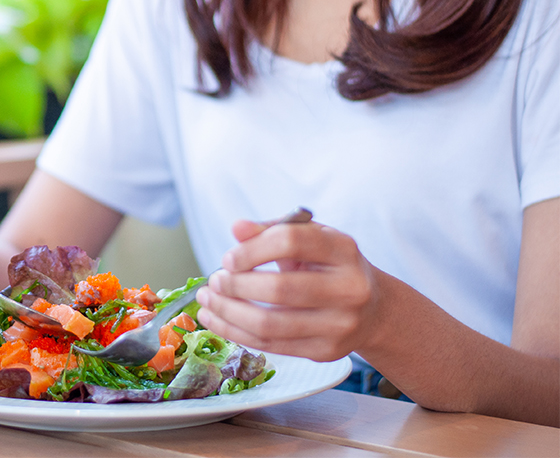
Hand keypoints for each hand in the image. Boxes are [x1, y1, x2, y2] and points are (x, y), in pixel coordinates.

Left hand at [194, 217, 381, 361]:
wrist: (372, 310)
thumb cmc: (329, 267)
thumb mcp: (310, 239)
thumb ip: (272, 230)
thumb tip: (238, 228)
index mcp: (343, 250)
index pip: (291, 242)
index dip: (252, 250)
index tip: (228, 259)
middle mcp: (349, 288)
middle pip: (280, 288)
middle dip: (236, 285)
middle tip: (215, 281)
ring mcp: (340, 324)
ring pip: (270, 324)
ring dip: (228, 312)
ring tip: (207, 301)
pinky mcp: (326, 351)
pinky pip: (271, 345)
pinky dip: (236, 332)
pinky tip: (217, 320)